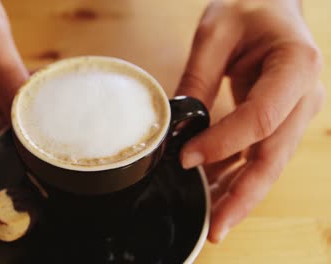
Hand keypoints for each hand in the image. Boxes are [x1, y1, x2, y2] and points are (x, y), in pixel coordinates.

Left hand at [177, 0, 324, 241]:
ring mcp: (296, 113)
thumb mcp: (216, 33)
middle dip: (243, 195)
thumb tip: (181, 126)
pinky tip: (217, 194)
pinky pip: (260, 156)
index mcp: (295, 66)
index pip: (261, 117)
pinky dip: (239, 177)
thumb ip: (198, 78)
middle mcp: (305, 96)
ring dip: (241, 195)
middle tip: (215, 227)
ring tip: (214, 222)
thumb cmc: (250, 9)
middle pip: (273, 155)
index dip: (224, 143)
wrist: (272, 7)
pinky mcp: (282, 122)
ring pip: (269, 164)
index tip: (187, 158)